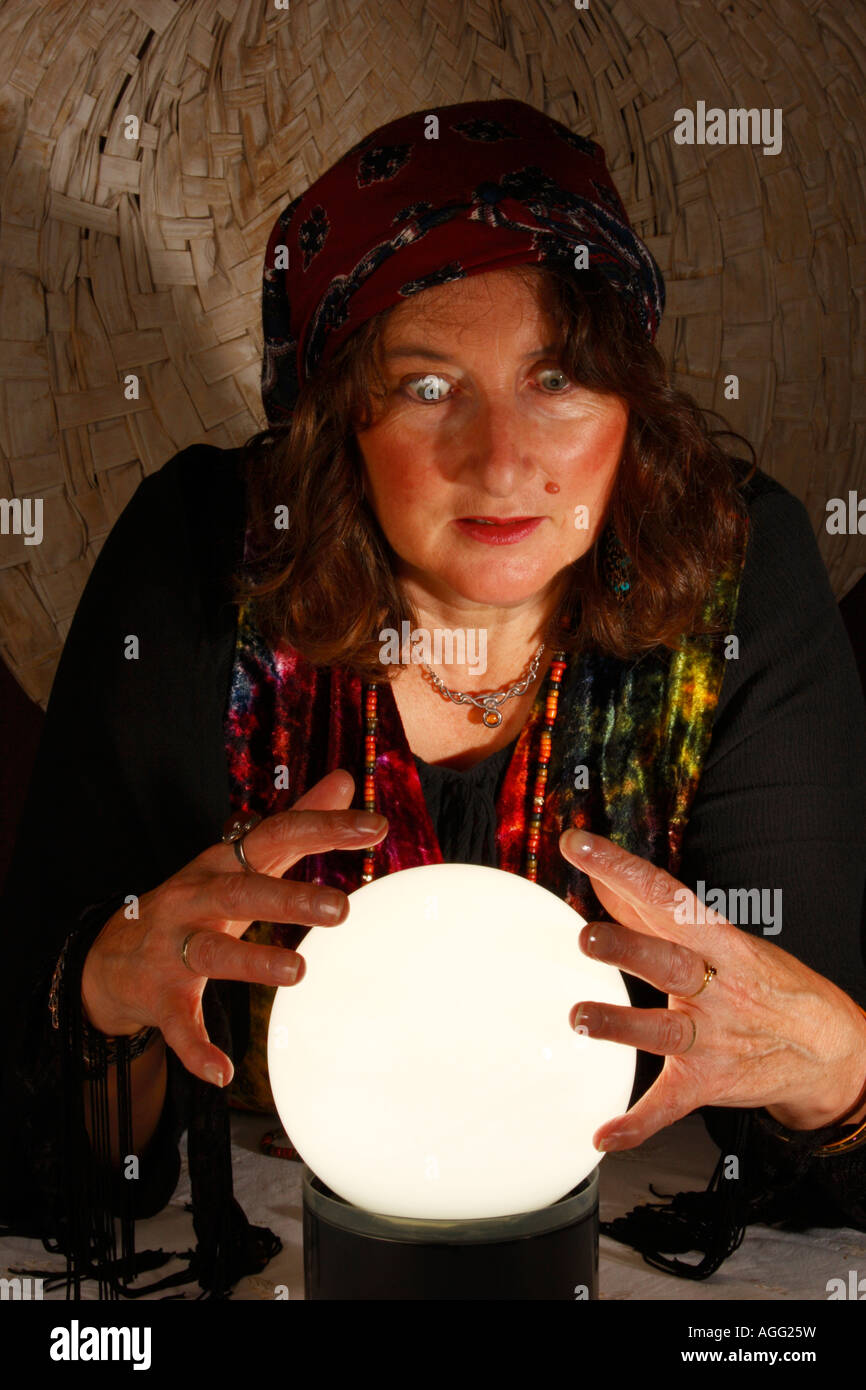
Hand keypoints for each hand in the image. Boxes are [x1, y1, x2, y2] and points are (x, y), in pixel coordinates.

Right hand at [81, 769, 387, 1087]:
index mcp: (223, 863)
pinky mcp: (160, 995)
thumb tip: (348, 780)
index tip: (376, 827)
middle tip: (341, 908)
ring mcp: (174, 947)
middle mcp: (196, 898)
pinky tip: (223, 1071)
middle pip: (242, 891)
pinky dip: (196, 1047)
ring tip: (298, 971)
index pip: (277, 835)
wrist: (111, 954)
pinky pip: (179, 1023)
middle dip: (288, 898)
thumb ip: (297, 822)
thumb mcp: (243, 858)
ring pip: (212, 952)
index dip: (324, 828)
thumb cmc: (196, 900)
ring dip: (253, 961)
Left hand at [559, 828, 865, 1150]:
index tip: (578, 844)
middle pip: (671, 962)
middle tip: (586, 936)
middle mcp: (718, 987)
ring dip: (622, 1025)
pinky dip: (638, 1123)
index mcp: (720, 943)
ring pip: (665, 1030)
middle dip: (630, 948)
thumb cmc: (762, 983)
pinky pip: (670, 1105)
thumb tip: (598, 878)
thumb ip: (652, 912)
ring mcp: (714, 1037)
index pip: (666, 896)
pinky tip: (604, 1134)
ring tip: (579, 1018)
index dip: (622, 868)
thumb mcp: (718, 938)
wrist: (830, 1049)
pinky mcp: (710, 1082)